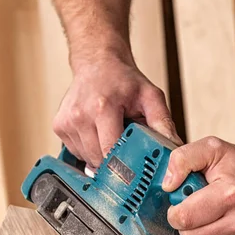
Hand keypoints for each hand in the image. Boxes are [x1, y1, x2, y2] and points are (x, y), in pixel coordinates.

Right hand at [53, 58, 180, 167]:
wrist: (97, 62)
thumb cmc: (123, 80)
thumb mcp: (151, 96)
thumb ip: (163, 123)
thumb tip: (175, 147)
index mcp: (102, 107)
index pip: (111, 151)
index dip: (124, 164)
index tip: (136, 172)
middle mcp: (80, 115)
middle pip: (98, 159)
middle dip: (115, 161)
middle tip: (127, 151)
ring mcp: (66, 122)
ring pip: (87, 159)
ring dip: (102, 156)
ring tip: (111, 136)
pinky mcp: (59, 126)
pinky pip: (77, 152)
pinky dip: (90, 150)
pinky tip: (98, 134)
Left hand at [162, 137, 234, 234]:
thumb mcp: (212, 148)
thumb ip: (183, 159)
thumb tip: (167, 185)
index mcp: (230, 193)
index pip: (185, 218)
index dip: (175, 211)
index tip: (182, 201)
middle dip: (186, 224)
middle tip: (196, 207)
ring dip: (200, 234)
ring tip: (212, 214)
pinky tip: (225, 223)